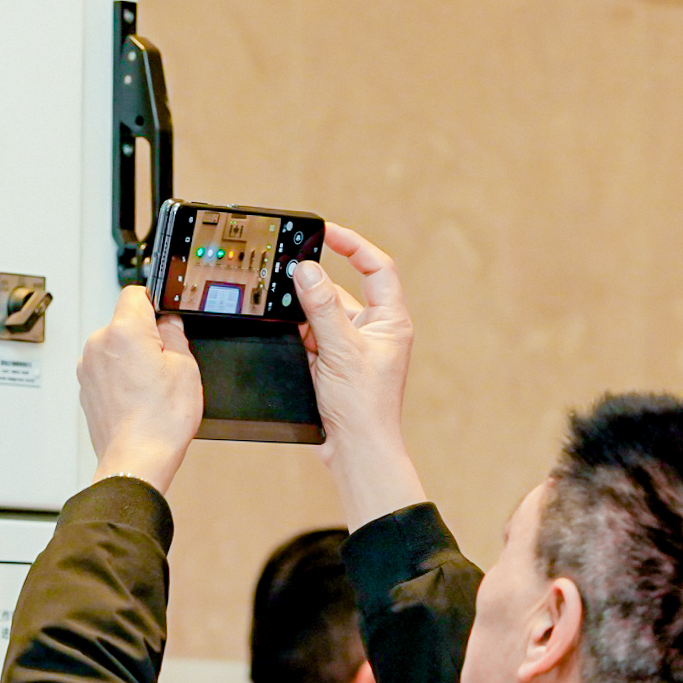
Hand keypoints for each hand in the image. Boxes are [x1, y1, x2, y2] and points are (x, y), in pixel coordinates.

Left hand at [81, 285, 201, 492]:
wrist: (137, 460)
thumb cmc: (159, 421)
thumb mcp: (185, 367)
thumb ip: (174, 334)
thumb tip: (168, 322)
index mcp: (123, 331)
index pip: (136, 293)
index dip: (155, 303)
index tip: (165, 318)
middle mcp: (98, 345)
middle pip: (125, 323)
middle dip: (145, 336)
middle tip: (165, 364)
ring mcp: (88, 368)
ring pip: (115, 348)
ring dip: (131, 359)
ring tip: (151, 388)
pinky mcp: (86, 388)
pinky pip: (106, 371)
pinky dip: (120, 378)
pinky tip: (138, 399)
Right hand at [293, 224, 426, 527]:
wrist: (356, 450)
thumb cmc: (364, 407)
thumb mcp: (341, 350)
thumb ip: (322, 308)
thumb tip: (307, 271)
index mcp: (390, 321)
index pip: (377, 267)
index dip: (354, 245)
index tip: (326, 232)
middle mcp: (373, 330)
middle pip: (340, 291)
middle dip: (315, 290)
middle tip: (291, 279)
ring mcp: (352, 347)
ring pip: (320, 315)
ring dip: (304, 318)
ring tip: (298, 333)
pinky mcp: (332, 362)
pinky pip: (310, 336)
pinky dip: (298, 337)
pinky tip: (294, 347)